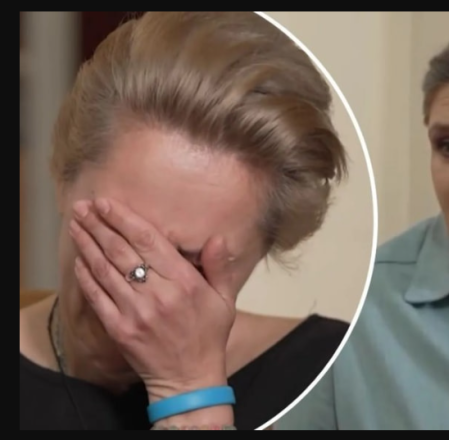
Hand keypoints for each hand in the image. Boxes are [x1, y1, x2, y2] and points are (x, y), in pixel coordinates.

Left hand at [69, 198, 236, 401]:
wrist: (189, 377)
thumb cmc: (208, 336)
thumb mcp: (224, 300)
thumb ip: (219, 267)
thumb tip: (217, 238)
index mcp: (185, 282)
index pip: (149, 241)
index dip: (125, 219)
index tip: (108, 203)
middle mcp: (158, 294)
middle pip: (122, 250)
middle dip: (100, 225)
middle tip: (83, 207)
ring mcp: (136, 312)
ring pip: (106, 270)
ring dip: (87, 244)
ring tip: (76, 225)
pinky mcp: (119, 328)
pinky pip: (97, 297)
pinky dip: (86, 276)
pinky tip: (79, 259)